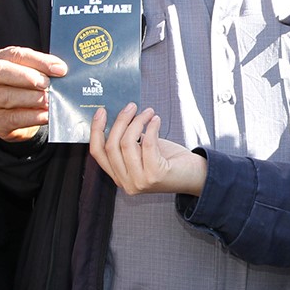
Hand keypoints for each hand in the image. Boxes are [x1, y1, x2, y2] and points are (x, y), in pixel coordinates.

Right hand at [0, 45, 68, 141]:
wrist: (7, 114)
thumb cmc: (18, 86)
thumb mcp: (26, 72)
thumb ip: (40, 68)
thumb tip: (60, 69)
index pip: (16, 55)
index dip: (39, 61)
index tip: (59, 68)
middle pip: (3, 73)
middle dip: (28, 77)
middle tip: (48, 84)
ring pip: (7, 97)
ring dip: (32, 98)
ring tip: (49, 100)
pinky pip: (14, 118)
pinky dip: (33, 117)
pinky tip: (46, 115)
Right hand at [89, 103, 206, 195]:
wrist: (194, 175)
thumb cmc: (167, 160)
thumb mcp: (141, 151)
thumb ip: (127, 141)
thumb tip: (119, 115)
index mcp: (119, 177)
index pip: (97, 153)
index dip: (96, 130)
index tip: (101, 111)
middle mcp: (126, 183)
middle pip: (111, 145)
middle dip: (120, 121)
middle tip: (131, 107)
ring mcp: (140, 181)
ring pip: (127, 143)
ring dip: (138, 121)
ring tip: (148, 112)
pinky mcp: (155, 175)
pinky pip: (147, 143)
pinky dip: (151, 127)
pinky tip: (156, 120)